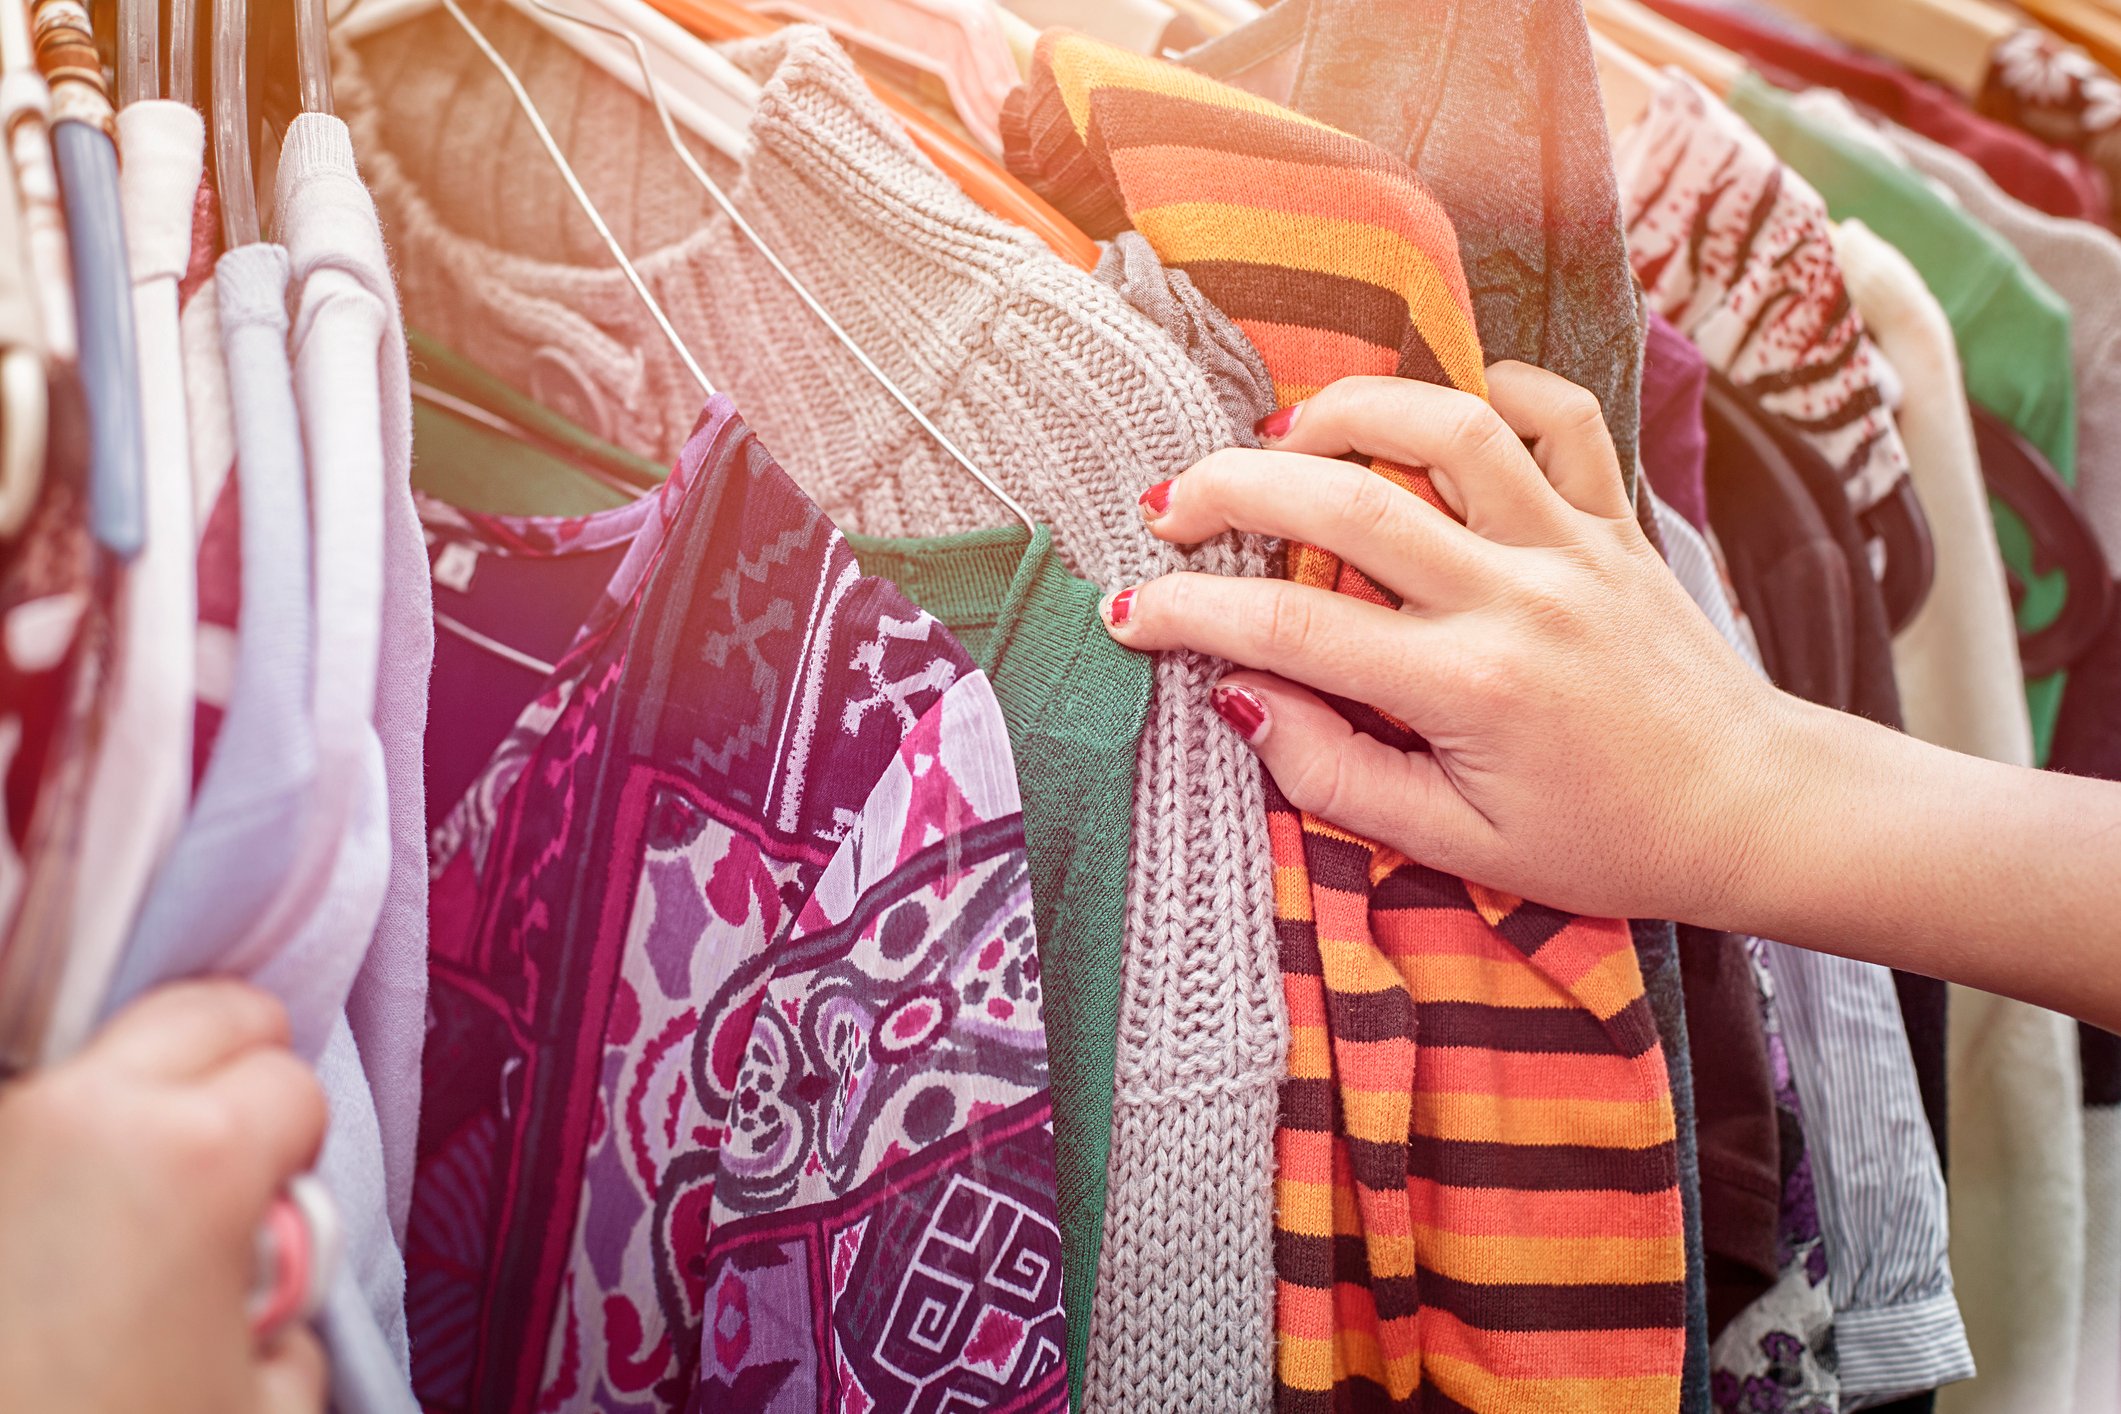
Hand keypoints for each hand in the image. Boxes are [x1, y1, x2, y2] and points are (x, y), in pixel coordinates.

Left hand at [0, 980, 329, 1413]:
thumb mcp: (266, 1404)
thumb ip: (295, 1311)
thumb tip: (266, 1283)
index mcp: (195, 1154)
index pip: (292, 1083)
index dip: (299, 1153)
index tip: (276, 1210)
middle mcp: (82, 1112)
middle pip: (205, 1011)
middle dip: (235, 1070)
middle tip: (226, 1163)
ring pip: (100, 1050)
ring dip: (132, 1101)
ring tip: (123, 1199)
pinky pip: (23, 1113)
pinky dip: (49, 1146)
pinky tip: (52, 1224)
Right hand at [1100, 363, 1811, 925]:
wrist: (1754, 811)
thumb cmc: (1604, 842)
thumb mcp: (1458, 846)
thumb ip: (1337, 775)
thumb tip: (1241, 701)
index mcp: (1469, 687)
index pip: (1293, 632)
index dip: (1191, 614)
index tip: (1128, 611)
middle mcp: (1516, 595)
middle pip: (1351, 502)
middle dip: (1237, 485)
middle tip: (1170, 500)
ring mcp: (1573, 544)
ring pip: (1452, 427)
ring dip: (1351, 410)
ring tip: (1285, 431)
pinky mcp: (1616, 520)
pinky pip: (1561, 417)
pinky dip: (1495, 390)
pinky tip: (1434, 414)